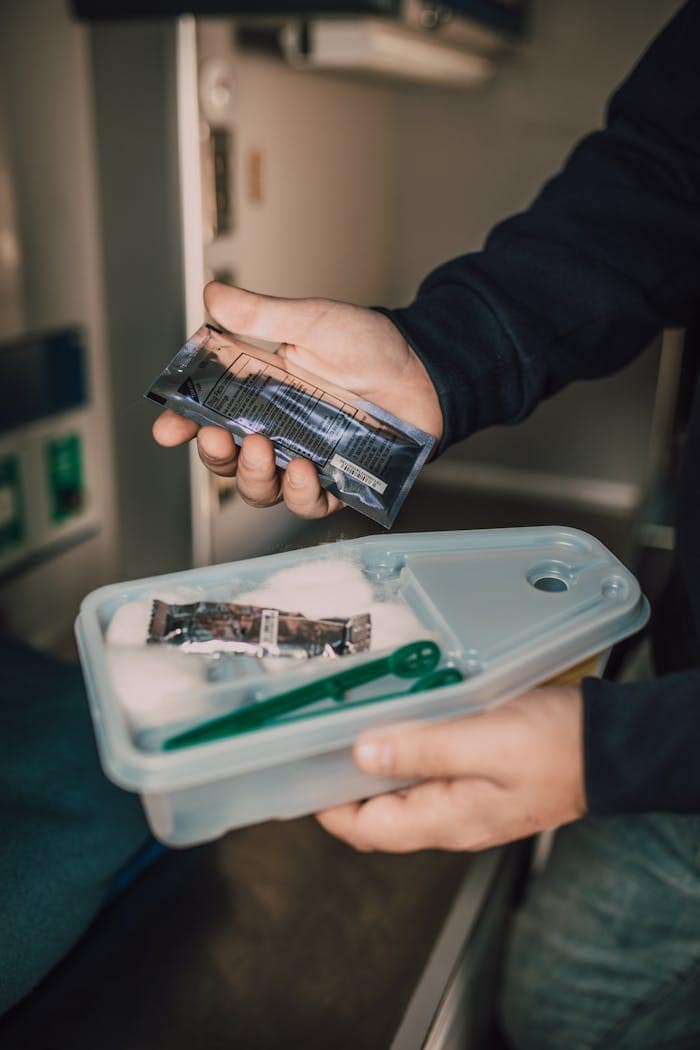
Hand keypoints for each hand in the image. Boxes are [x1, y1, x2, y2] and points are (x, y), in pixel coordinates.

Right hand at [152, 283, 442, 518]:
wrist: (425, 369)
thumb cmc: (370, 345)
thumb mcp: (312, 321)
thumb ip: (261, 315)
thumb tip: (212, 293)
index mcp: (260, 395)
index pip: (209, 415)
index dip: (183, 424)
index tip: (167, 428)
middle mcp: (277, 431)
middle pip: (228, 460)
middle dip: (215, 454)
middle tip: (218, 434)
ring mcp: (306, 459)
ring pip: (262, 489)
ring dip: (253, 476)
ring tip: (263, 449)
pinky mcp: (338, 482)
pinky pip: (310, 502)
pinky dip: (302, 493)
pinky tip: (306, 471)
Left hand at [316, 686, 585, 851]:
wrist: (612, 748)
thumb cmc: (555, 745)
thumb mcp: (483, 741)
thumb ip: (421, 750)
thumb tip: (360, 755)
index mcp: (446, 818)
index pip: (366, 830)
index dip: (326, 807)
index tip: (298, 774)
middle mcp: (450, 819)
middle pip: (378, 815)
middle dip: (342, 787)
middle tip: (316, 742)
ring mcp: (466, 804)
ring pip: (400, 795)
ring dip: (372, 767)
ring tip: (349, 726)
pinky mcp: (479, 783)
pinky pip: (427, 776)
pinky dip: (404, 755)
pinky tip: (399, 722)